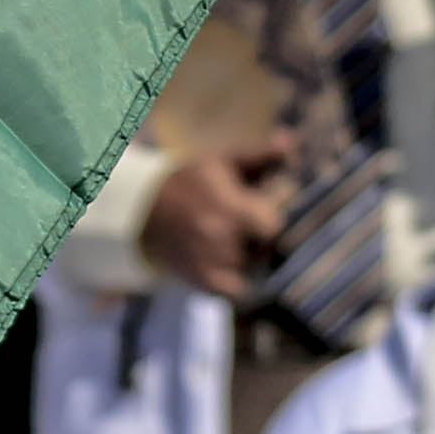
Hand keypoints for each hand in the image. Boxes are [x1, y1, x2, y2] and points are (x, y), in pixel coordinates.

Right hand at [135, 142, 294, 298]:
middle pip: (266, 248)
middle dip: (263, 238)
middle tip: (248, 226)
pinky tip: (234, 265)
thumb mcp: (223, 161)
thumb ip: (260, 155)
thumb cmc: (191, 181)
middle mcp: (218, 238)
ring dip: (254, 259)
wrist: (143, 211)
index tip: (260, 207)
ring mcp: (209, 263)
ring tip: (235, 241)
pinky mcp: (202, 282)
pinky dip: (241, 283)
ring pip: (254, 269)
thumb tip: (291, 142)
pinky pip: (237, 292)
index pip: (273, 225)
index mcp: (227, 206)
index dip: (272, 217)